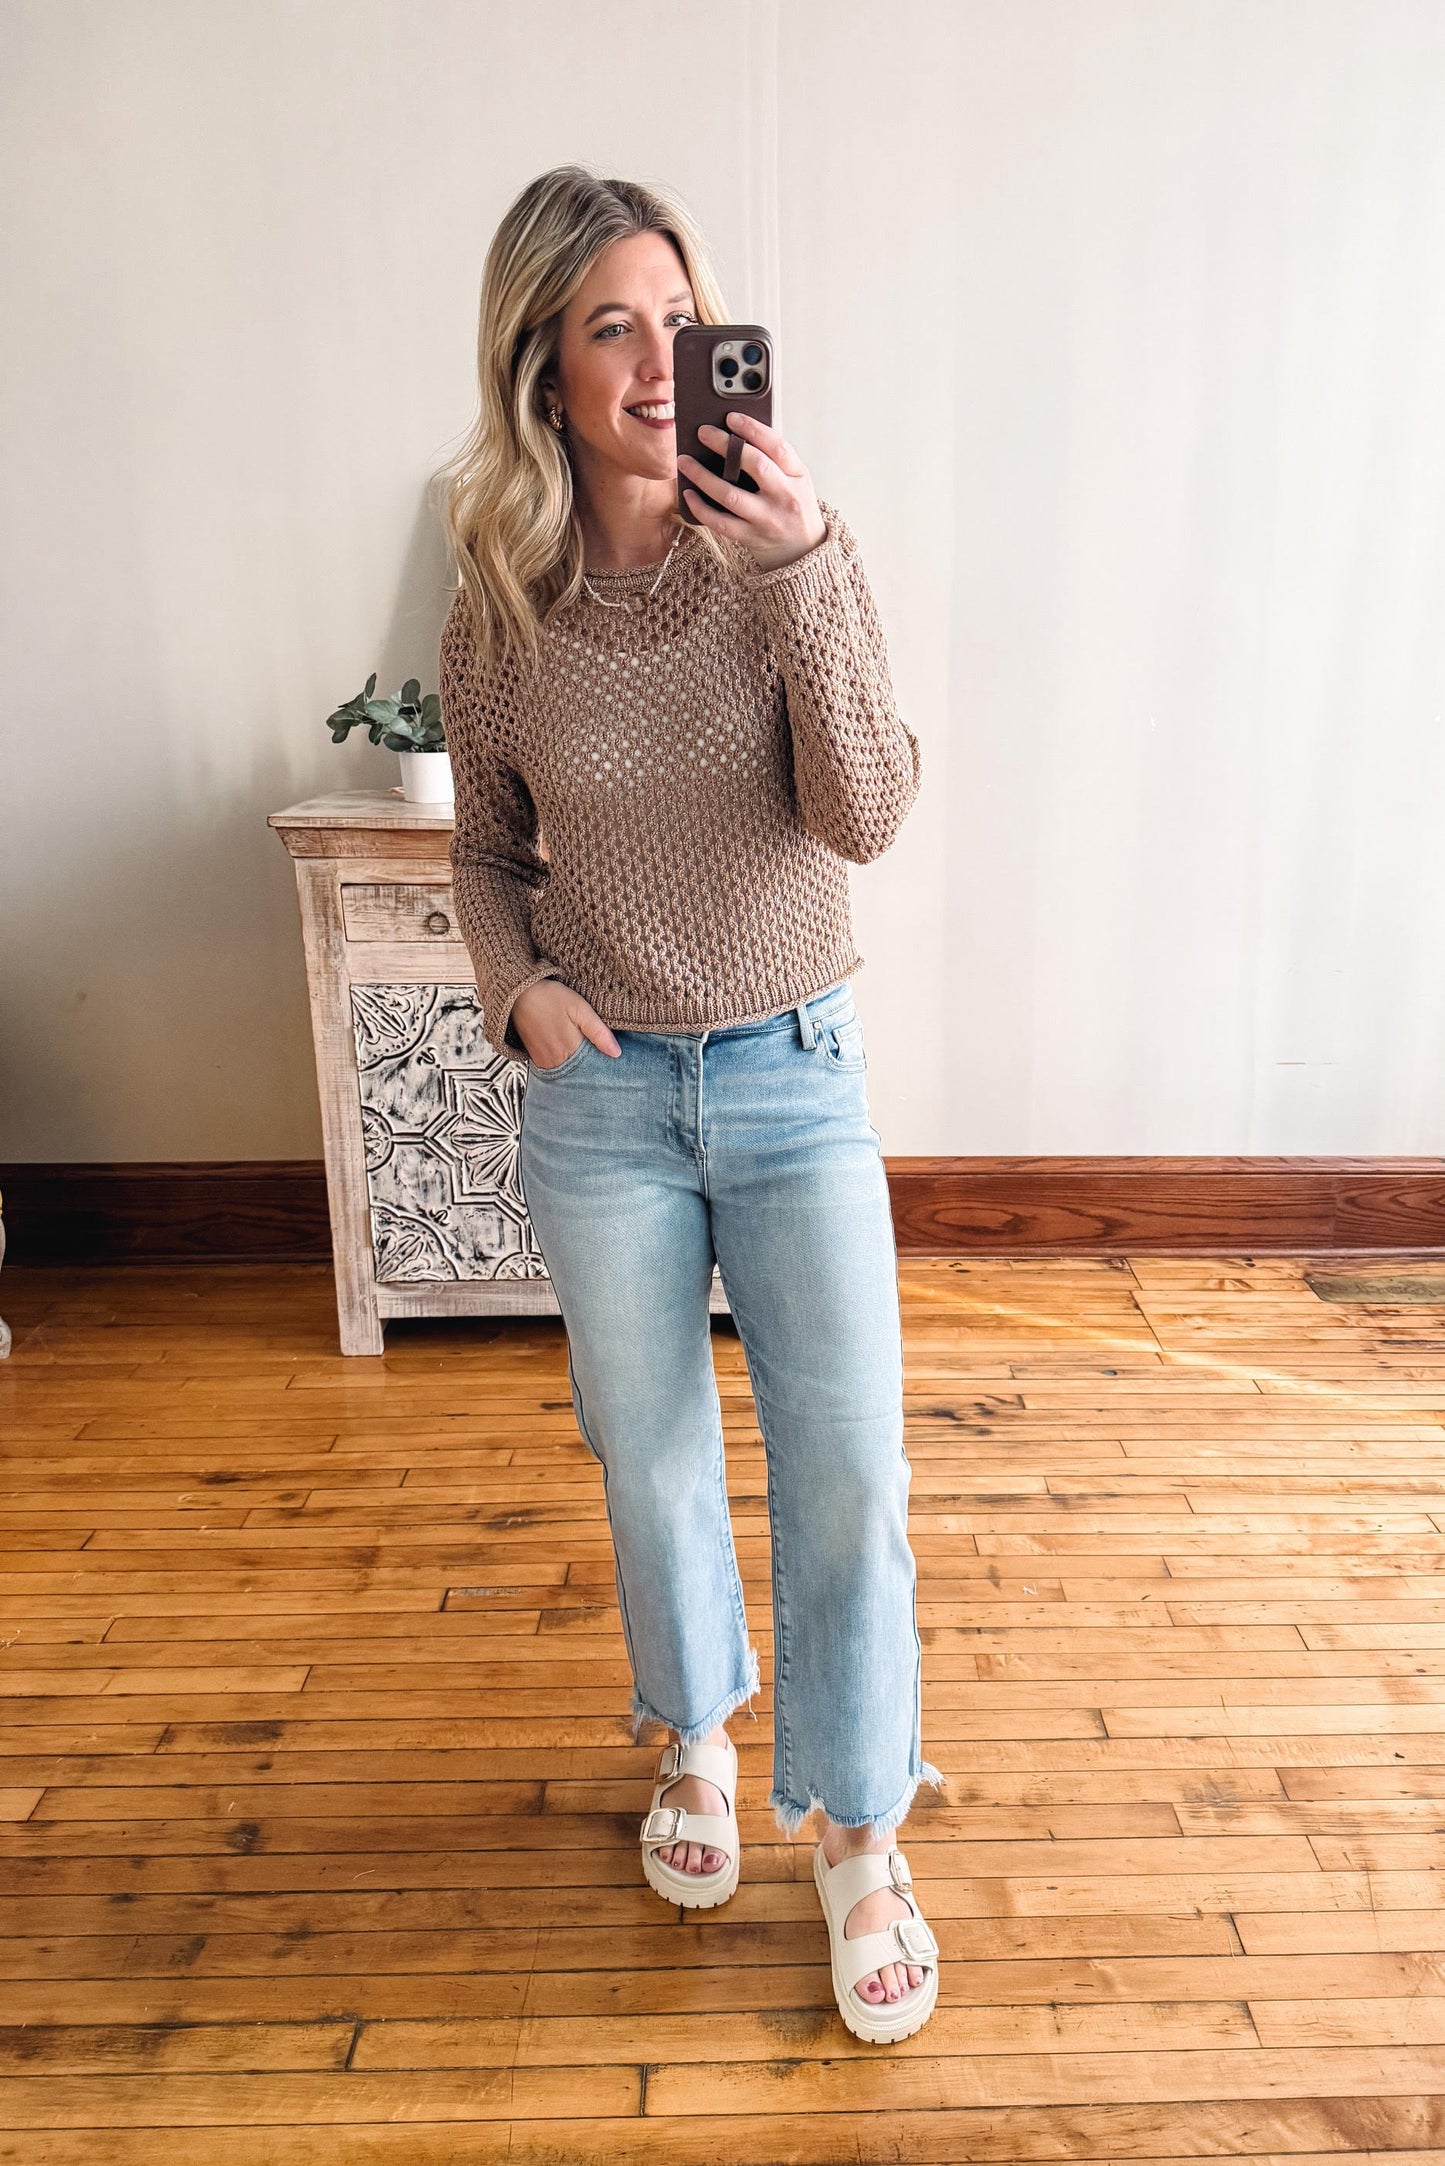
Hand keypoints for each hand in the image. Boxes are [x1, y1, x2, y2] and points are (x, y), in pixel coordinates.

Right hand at [513, 979, 620, 1065]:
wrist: (518, 993)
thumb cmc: (549, 997)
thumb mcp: (580, 1009)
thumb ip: (598, 1032)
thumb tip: (616, 1053)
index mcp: (570, 1050)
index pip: (594, 1067)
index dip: (604, 1062)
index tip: (612, 1057)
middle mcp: (555, 1061)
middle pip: (581, 1072)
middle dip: (591, 1066)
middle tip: (598, 1053)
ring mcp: (543, 1062)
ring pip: (568, 1072)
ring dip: (578, 1065)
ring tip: (583, 1049)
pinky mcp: (535, 1059)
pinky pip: (555, 1068)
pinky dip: (565, 1063)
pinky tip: (569, 1050)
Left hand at [677, 414, 826, 572]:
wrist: (802, 550)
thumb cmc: (793, 506)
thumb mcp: (796, 480)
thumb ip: (775, 460)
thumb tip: (736, 435)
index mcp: (798, 476)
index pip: (777, 447)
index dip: (753, 429)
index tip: (731, 417)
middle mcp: (785, 497)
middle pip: (755, 465)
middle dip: (725, 445)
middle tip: (703, 432)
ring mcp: (768, 519)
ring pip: (731, 495)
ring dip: (703, 476)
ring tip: (685, 461)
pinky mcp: (751, 537)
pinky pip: (721, 522)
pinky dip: (701, 508)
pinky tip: (688, 494)